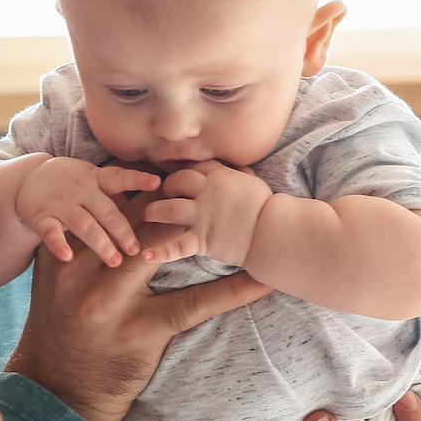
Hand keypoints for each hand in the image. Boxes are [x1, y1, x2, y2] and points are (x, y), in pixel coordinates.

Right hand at [8, 192, 270, 420]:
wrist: (56, 389)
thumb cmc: (59, 331)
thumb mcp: (56, 283)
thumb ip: (79, 249)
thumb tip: (110, 212)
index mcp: (65, 256)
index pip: (106, 206)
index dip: (139, 184)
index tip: (168, 170)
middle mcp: (86, 272)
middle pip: (137, 219)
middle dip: (172, 200)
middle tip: (207, 181)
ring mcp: (113, 302)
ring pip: (165, 249)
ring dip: (203, 231)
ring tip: (239, 215)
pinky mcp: (141, 330)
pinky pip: (194, 303)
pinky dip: (232, 291)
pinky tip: (261, 282)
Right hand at [15, 156, 160, 266]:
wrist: (28, 180)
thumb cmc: (71, 183)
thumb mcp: (92, 178)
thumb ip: (117, 190)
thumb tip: (158, 201)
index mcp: (95, 179)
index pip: (119, 178)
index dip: (138, 180)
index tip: (157, 183)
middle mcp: (80, 190)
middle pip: (105, 211)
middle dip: (122, 231)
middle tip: (136, 250)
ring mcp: (60, 204)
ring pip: (83, 224)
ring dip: (100, 242)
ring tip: (114, 261)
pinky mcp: (41, 217)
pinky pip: (51, 232)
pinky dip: (58, 244)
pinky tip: (67, 256)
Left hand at [140, 160, 272, 264]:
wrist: (274, 232)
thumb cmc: (267, 208)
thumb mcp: (252, 182)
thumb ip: (238, 173)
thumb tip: (235, 166)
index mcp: (219, 176)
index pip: (192, 167)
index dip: (183, 172)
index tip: (180, 178)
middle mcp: (206, 192)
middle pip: (174, 182)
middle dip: (166, 187)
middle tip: (165, 195)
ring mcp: (202, 216)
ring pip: (166, 208)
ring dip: (153, 211)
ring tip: (149, 214)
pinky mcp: (202, 239)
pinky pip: (175, 246)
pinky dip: (160, 252)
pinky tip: (146, 255)